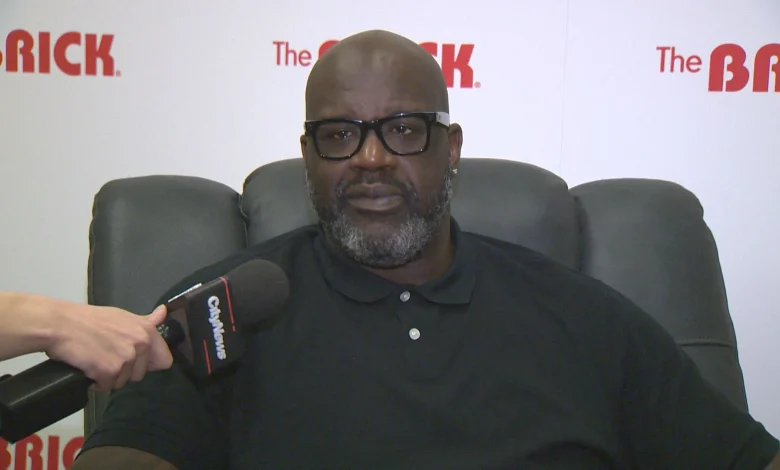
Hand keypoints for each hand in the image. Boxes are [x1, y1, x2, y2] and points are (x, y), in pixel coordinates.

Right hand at [45, 303, 173, 391]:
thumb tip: (163, 312)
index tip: (136, 361)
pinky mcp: (109, 371)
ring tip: (96, 360)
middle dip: (125, 371)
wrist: (61, 324)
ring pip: (123, 382)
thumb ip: (146, 321)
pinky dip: (96, 383)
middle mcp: (141, 344)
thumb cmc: (90, 320)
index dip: (149, 364)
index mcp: (147, 331)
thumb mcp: (123, 317)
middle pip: (141, 375)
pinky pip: (107, 387)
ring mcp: (126, 358)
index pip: (164, 361)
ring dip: (109, 377)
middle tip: (108, 357)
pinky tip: (88, 369)